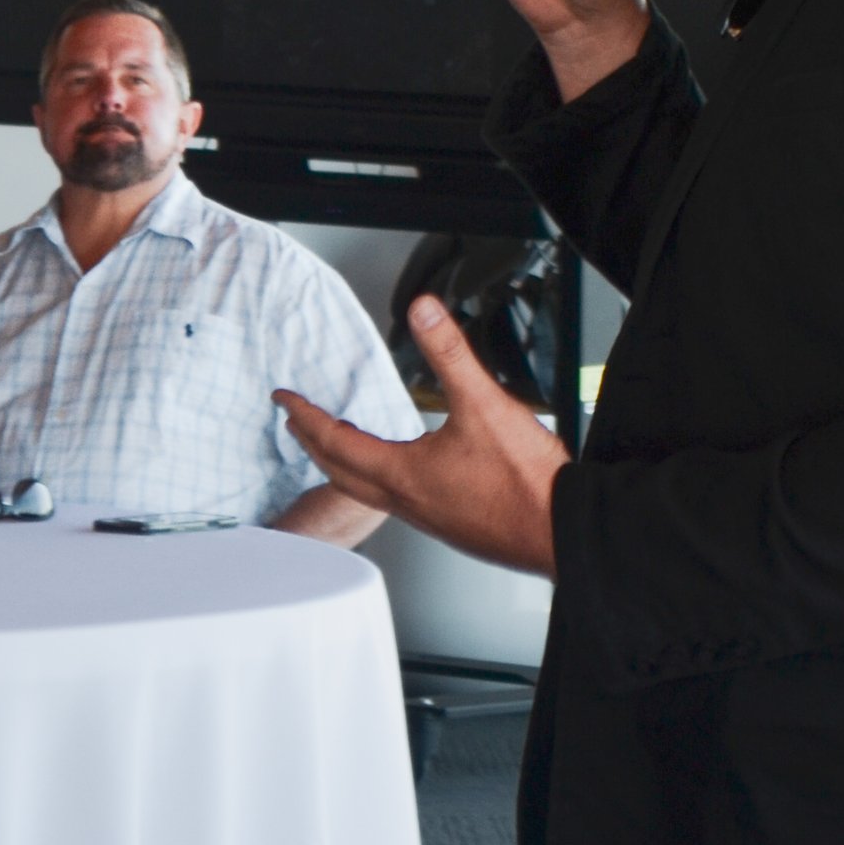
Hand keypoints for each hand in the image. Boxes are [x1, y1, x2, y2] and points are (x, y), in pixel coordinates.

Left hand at [276, 294, 566, 578]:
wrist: (559, 533)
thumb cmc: (524, 483)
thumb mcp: (484, 403)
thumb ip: (450, 353)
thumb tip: (423, 311)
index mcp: (403, 473)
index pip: (335, 440)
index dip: (305, 416)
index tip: (284, 399)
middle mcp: (407, 500)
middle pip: (340, 471)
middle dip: (311, 442)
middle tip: (294, 422)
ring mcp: (427, 517)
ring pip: (365, 490)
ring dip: (342, 464)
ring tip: (338, 443)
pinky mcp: (450, 524)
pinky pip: (394, 501)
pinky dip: (376, 479)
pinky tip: (401, 471)